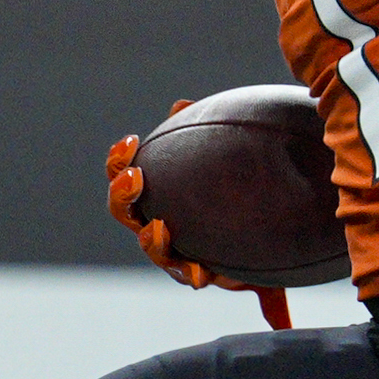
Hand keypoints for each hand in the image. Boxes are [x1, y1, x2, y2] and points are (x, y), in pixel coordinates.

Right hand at [104, 105, 218, 290]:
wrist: (259, 234)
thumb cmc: (226, 189)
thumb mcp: (214, 156)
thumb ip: (199, 130)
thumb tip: (182, 103)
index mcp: (150, 195)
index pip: (122, 175)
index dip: (118, 160)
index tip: (131, 141)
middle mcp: (153, 223)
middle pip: (123, 212)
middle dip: (122, 195)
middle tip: (134, 177)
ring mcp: (172, 251)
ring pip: (151, 249)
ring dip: (151, 240)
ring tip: (159, 228)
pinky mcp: (196, 272)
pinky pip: (189, 276)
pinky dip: (192, 274)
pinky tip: (201, 273)